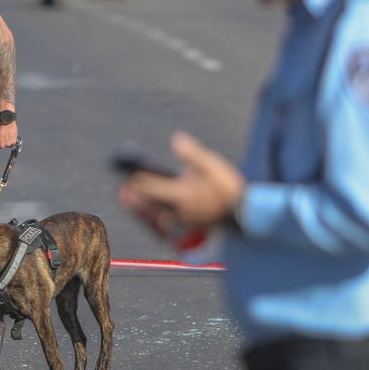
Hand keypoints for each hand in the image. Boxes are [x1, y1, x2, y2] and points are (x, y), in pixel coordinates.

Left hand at [0, 120, 17, 148]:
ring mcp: (7, 144)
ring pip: (6, 145)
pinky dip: (11, 140)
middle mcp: (0, 145)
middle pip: (0, 146)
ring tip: (5, 134)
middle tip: (0, 135)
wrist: (5, 119)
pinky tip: (9, 135)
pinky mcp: (13, 141)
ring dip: (5, 141)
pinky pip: (12, 143)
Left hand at [118, 131, 244, 239]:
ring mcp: (184, 222)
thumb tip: (176, 139)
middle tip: (123, 193)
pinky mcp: (189, 230)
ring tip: (129, 204)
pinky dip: (154, 223)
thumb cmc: (228, 187)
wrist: (246, 213)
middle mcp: (180, 210)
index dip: (139, 180)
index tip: (129, 176)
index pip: (154, 186)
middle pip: (151, 204)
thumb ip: (193, 153)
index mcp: (184, 194)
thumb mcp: (213, 165)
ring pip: (156, 218)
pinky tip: (150, 219)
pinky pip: (166, 229)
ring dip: (141, 211)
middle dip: (135, 198)